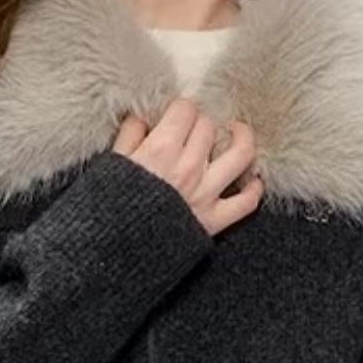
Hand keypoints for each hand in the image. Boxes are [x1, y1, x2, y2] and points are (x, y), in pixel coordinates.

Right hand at [112, 96, 262, 235]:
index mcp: (160, 149)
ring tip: (237, 132)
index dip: (181, 109)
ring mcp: (204, 194)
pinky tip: (252, 179)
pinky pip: (246, 202)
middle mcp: (188, 168)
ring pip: (240, 154)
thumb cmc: (109, 209)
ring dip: (242, 138)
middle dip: (201, 124)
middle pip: (209, 127)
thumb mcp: (111, 164)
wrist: (113, 252)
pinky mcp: (213, 220)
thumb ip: (130, 134)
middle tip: (194, 131)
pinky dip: (253, 189)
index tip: (177, 115)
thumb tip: (142, 117)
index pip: (185, 110)